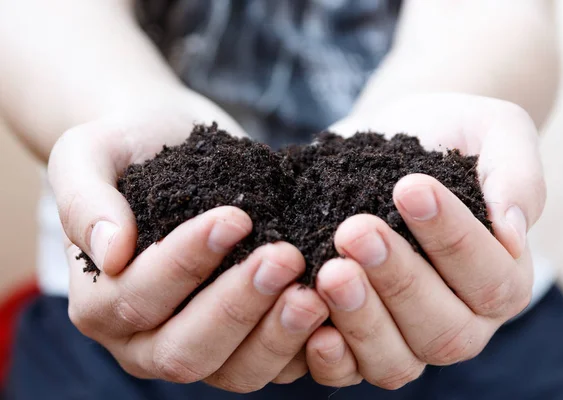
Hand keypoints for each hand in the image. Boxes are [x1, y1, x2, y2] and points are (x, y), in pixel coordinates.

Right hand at [48, 101, 327, 391]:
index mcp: (99, 302)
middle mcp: (143, 340)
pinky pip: (274, 366)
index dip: (185, 263)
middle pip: (186, 351)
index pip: (137, 298)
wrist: (169, 151)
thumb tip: (109, 253)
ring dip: (277, 335)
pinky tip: (333, 310)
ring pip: (234, 372)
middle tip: (285, 257)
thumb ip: (84, 201)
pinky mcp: (243, 345)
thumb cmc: (128, 153)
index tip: (235, 216)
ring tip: (314, 291)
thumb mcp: (88, 157)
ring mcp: (197, 348)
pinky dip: (305, 347)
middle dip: (238, 306)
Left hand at [305, 93, 544, 388]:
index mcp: (501, 279)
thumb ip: (516, 176)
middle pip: (443, 331)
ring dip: (361, 321)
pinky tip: (306, 314)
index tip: (410, 187)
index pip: (489, 279)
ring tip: (329, 271)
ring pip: (395, 362)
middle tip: (355, 231)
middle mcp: (459, 319)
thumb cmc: (448, 135)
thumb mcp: (495, 132)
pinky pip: (347, 371)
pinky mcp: (355, 335)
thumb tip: (514, 230)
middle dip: (398, 281)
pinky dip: (328, 357)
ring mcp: (405, 335)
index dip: (452, 239)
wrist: (390, 136)